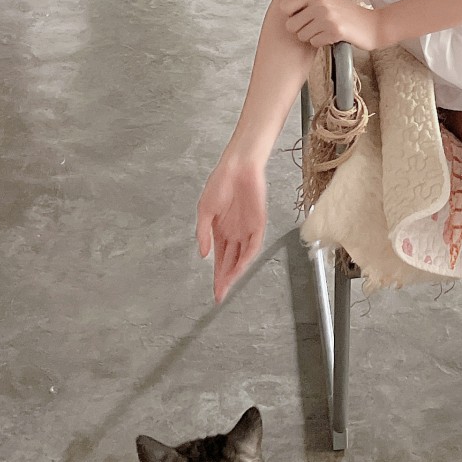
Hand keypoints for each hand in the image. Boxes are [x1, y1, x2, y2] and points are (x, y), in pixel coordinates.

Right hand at [196, 153, 267, 304]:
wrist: (238, 166)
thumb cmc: (221, 183)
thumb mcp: (205, 210)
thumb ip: (203, 233)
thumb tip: (202, 254)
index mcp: (220, 231)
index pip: (219, 260)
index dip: (217, 276)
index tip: (215, 292)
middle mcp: (234, 233)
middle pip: (230, 262)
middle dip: (225, 279)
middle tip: (220, 295)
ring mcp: (246, 229)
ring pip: (242, 257)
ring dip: (235, 272)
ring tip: (228, 285)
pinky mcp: (258, 223)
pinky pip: (253, 245)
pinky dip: (246, 257)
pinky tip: (239, 268)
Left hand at [278, 0, 382, 50]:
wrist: (373, 25)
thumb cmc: (349, 15)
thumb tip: (282, 8)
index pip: (285, 6)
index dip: (292, 16)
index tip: (303, 18)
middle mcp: (320, 1)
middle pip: (291, 24)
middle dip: (302, 30)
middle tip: (317, 28)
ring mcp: (327, 15)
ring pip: (302, 35)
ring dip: (313, 37)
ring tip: (327, 31)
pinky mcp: (334, 30)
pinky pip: (314, 42)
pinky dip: (322, 43)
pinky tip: (333, 36)